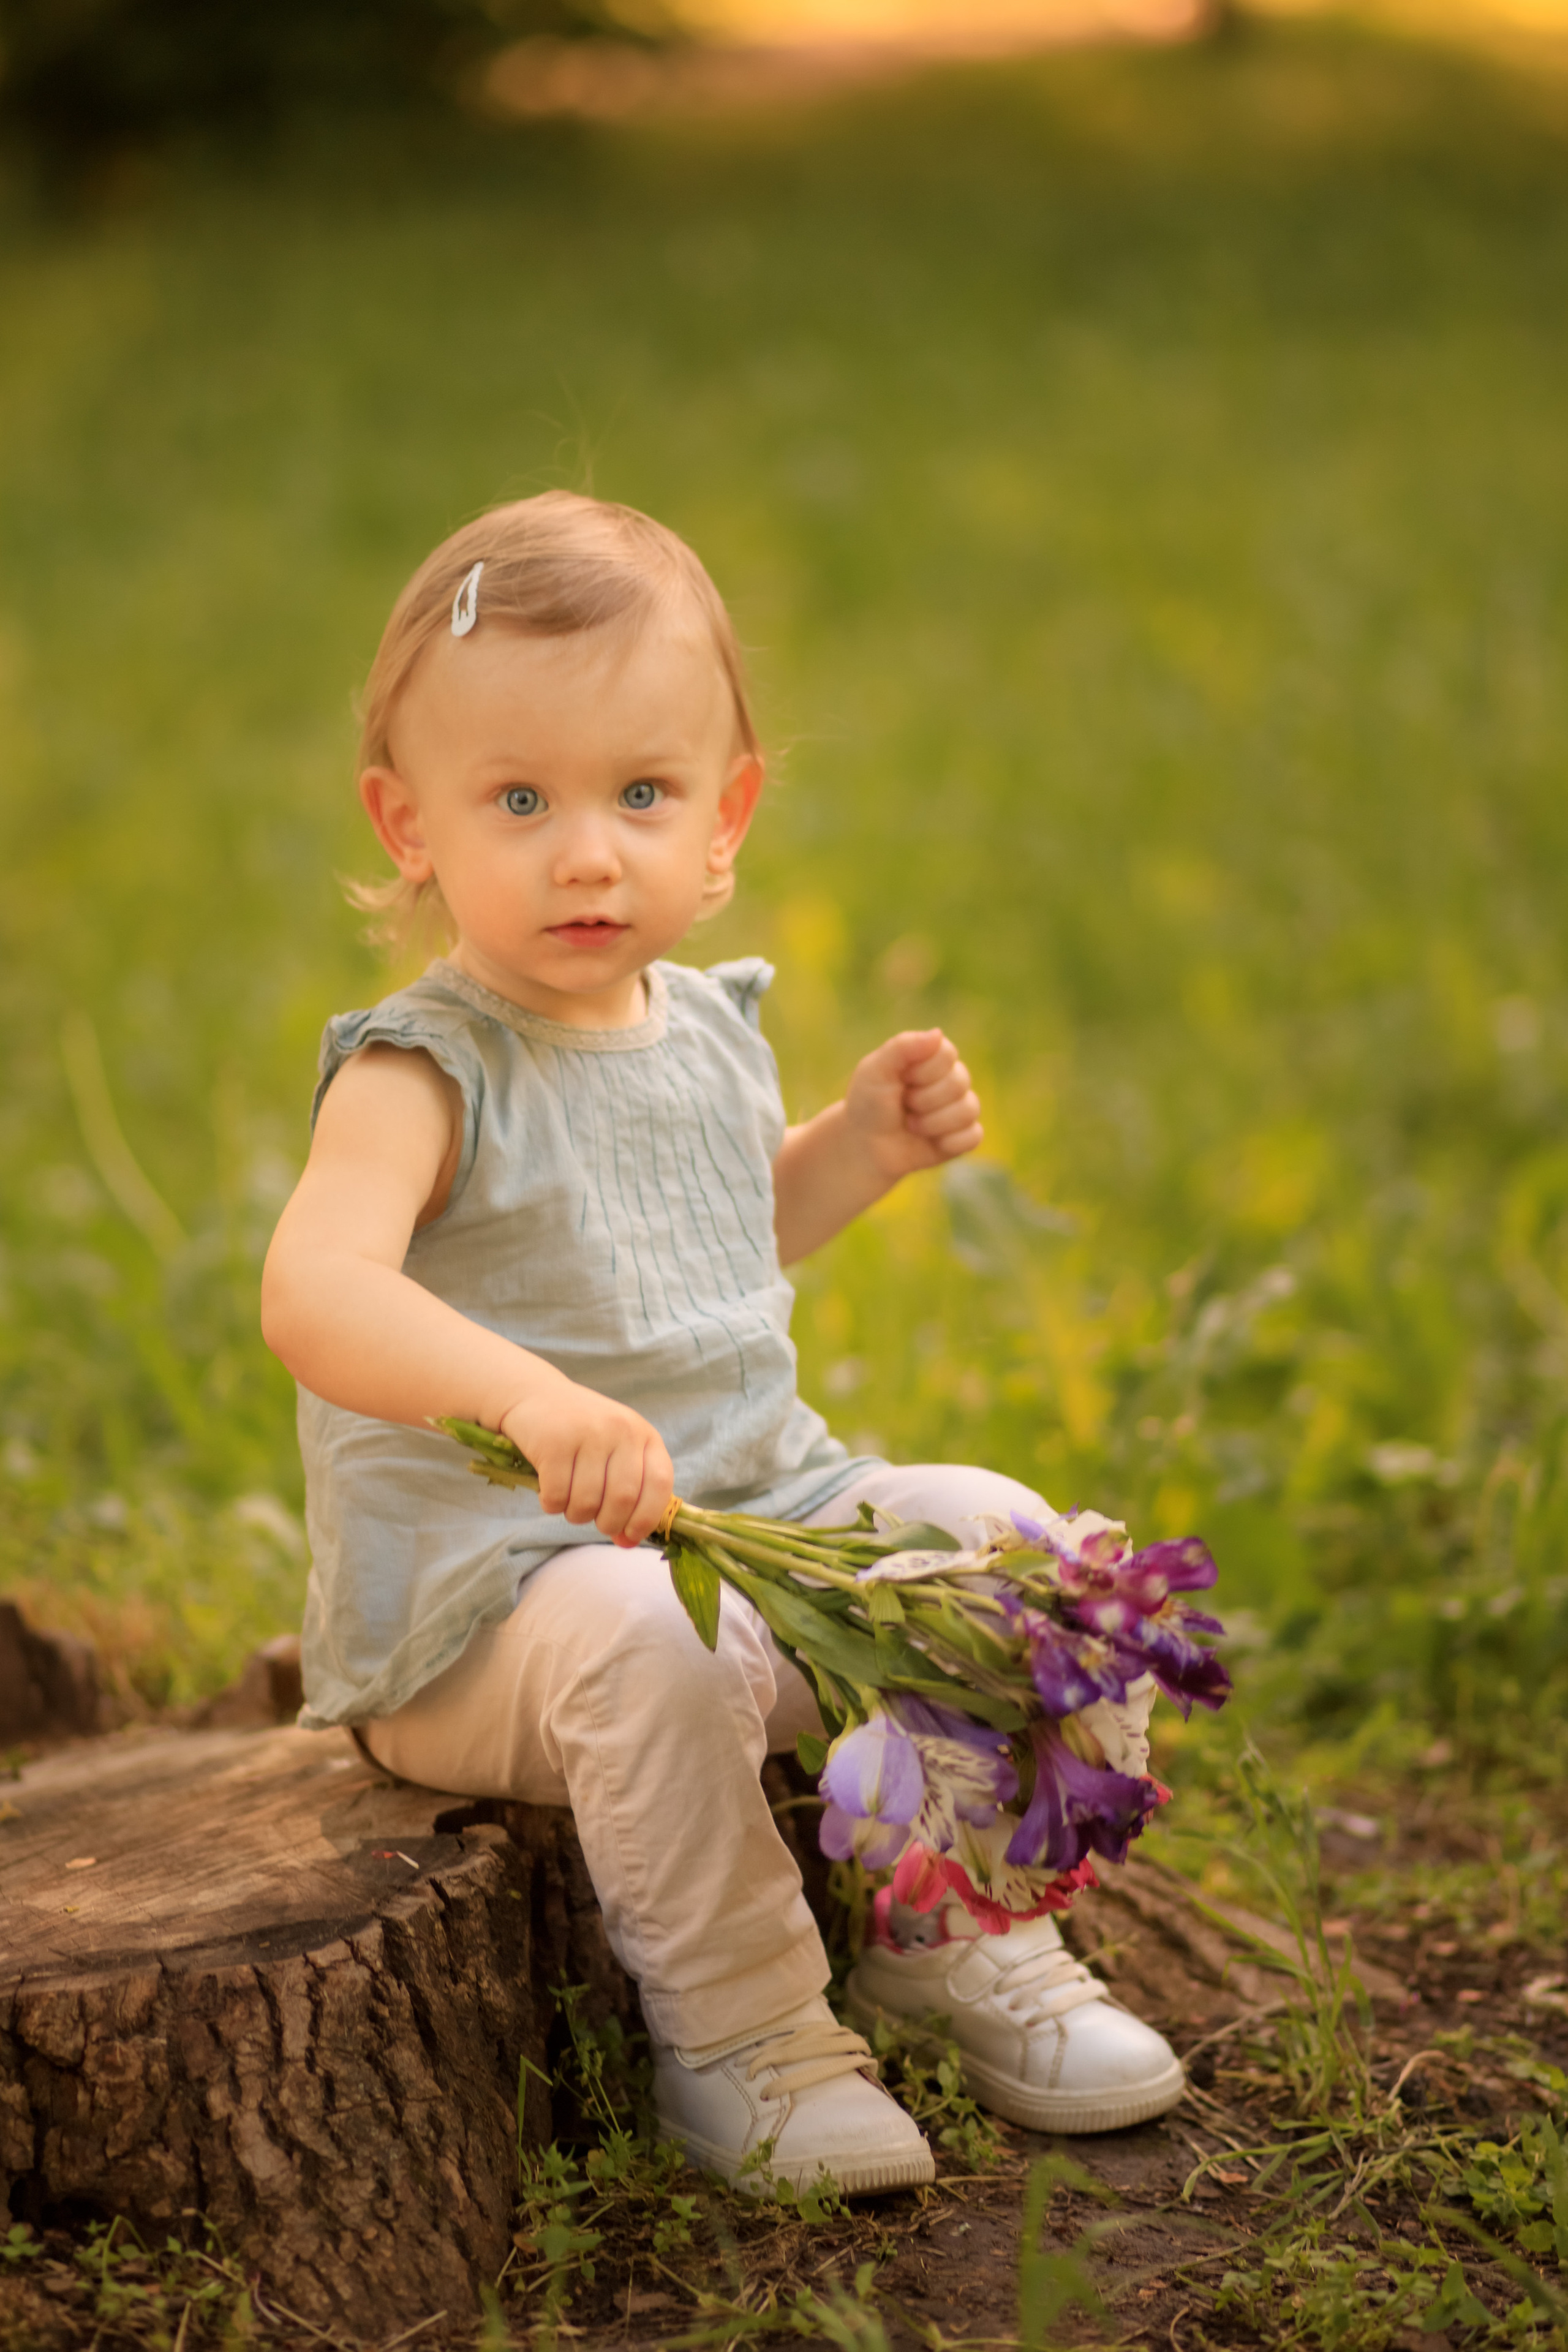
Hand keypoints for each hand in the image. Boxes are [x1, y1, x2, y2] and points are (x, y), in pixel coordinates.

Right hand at [500, 1377, 673, 1548]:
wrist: (535, 1394)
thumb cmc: (582, 1433)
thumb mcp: (615, 1451)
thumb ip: (629, 1493)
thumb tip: (627, 1543)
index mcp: (644, 1434)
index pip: (660, 1484)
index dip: (647, 1518)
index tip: (630, 1535)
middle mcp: (621, 1430)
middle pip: (623, 1499)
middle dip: (608, 1523)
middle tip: (595, 1521)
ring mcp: (587, 1433)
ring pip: (587, 1502)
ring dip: (576, 1515)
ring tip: (570, 1504)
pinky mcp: (553, 1441)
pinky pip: (556, 1495)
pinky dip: (551, 1505)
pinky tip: (549, 1494)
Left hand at [842, 1029, 983, 1185]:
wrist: (867, 1147)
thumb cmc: (868, 1105)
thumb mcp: (875, 1071)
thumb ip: (902, 1047)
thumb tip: (937, 1033)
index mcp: (931, 1058)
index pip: (947, 1054)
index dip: (923, 1072)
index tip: (901, 1080)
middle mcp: (950, 1079)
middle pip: (959, 1082)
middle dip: (924, 1100)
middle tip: (904, 1106)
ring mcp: (959, 1108)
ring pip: (968, 1110)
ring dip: (932, 1123)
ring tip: (912, 1126)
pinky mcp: (963, 1136)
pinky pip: (974, 1136)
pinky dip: (949, 1142)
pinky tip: (930, 1142)